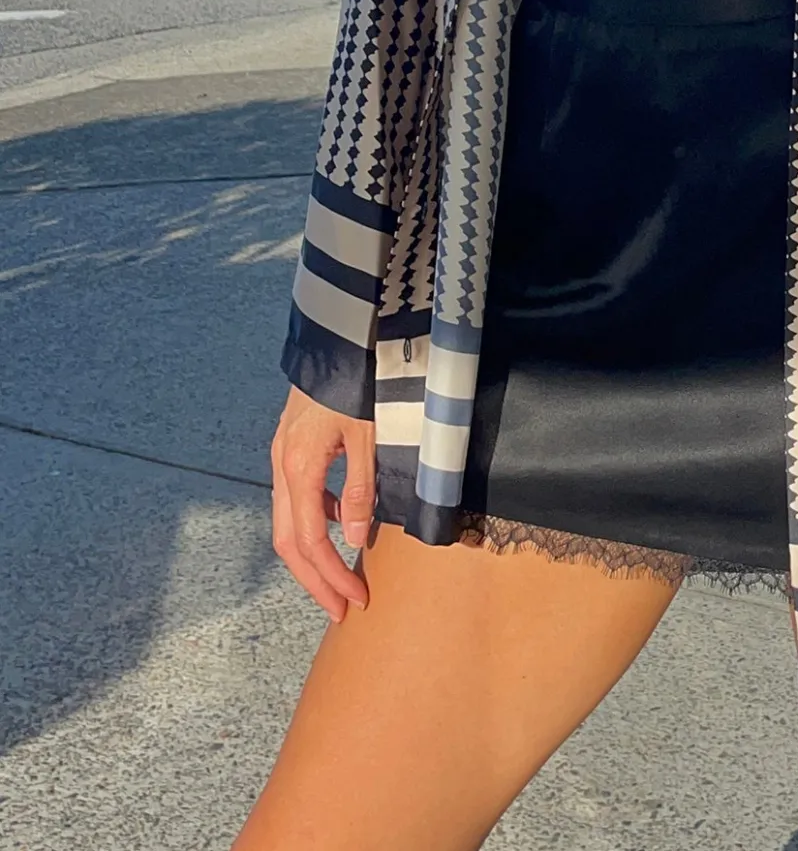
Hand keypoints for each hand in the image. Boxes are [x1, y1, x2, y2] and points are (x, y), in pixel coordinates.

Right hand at [270, 384, 376, 622]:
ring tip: (340, 578)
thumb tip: (356, 539)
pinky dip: (315, 520)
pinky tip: (341, 522)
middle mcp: (282, 465)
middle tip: (341, 609)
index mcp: (299, 467)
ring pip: (288, 522)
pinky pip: (296, 497)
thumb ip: (360, 487)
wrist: (338, 335)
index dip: (332, 575)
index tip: (356, 600)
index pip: (311, 540)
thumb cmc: (357, 381)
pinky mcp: (291, 445)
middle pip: (289, 541)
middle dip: (315, 579)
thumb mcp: (367, 434)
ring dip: (312, 555)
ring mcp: (282, 455)